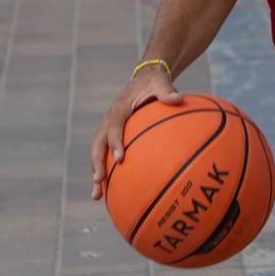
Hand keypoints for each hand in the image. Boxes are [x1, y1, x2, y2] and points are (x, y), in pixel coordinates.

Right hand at [91, 64, 183, 199]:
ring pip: (97, 153)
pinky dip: (105, 171)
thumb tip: (178, 98)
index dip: (115, 142)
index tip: (120, 158)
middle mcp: (109, 119)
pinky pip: (105, 155)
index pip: (114, 126)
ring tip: (96, 196)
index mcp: (120, 108)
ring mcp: (108, 128)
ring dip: (96, 172)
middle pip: (97, 143)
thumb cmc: (154, 83)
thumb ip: (167, 91)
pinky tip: (109, 192)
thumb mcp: (161, 82)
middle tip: (99, 181)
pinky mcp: (111, 135)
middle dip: (97, 163)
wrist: (144, 79)